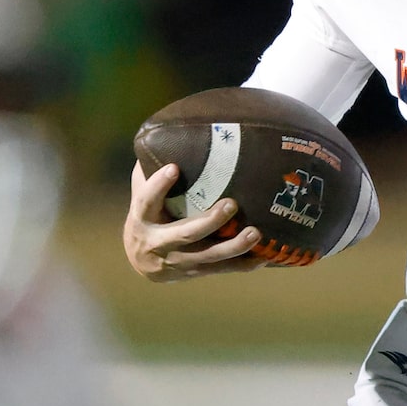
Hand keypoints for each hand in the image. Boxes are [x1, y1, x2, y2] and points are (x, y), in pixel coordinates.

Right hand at [124, 162, 262, 280]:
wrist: (142, 261)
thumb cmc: (149, 215)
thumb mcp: (142, 193)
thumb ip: (151, 171)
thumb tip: (167, 134)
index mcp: (142, 219)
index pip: (147, 201)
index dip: (158, 186)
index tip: (174, 167)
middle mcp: (158, 243)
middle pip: (185, 233)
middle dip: (210, 221)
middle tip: (232, 204)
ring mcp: (177, 261)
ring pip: (207, 256)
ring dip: (233, 246)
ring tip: (255, 233)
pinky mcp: (195, 272)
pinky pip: (221, 270)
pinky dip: (243, 265)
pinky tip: (264, 258)